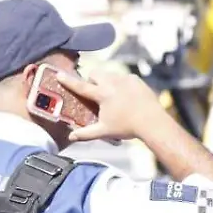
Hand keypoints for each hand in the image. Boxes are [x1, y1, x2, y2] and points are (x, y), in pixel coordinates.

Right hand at [54, 71, 171, 142]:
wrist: (153, 122)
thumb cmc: (127, 127)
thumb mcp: (104, 131)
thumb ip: (86, 134)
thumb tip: (70, 138)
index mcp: (102, 94)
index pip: (81, 86)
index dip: (68, 80)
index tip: (59, 74)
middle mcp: (112, 82)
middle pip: (94, 74)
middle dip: (91, 81)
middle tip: (94, 93)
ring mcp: (125, 78)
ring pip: (108, 74)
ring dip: (105, 81)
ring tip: (111, 96)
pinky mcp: (135, 79)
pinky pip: (123, 77)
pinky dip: (120, 83)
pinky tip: (125, 96)